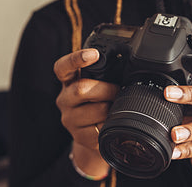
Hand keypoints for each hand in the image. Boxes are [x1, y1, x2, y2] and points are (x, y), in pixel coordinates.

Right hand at [54, 48, 118, 175]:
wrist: (91, 133)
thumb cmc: (98, 101)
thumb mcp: (96, 83)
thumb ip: (103, 73)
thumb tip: (128, 63)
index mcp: (68, 81)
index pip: (63, 67)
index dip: (76, 59)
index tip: (94, 54)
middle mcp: (64, 99)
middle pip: (81, 89)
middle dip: (106, 88)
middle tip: (117, 90)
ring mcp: (69, 119)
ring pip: (97, 110)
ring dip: (112, 108)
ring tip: (114, 107)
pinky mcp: (78, 136)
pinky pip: (101, 128)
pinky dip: (111, 123)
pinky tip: (110, 121)